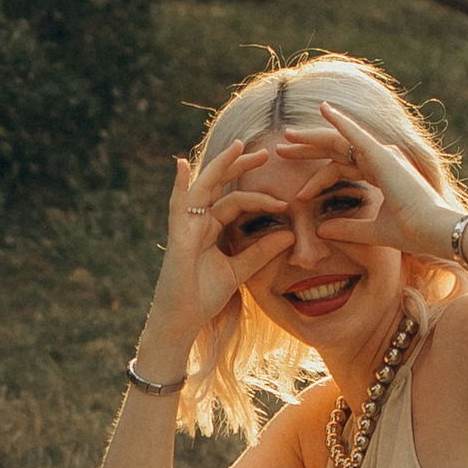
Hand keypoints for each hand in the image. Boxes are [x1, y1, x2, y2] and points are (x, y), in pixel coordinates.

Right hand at [141, 139, 293, 359]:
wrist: (183, 320)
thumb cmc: (204, 297)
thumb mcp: (240, 271)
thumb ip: (261, 252)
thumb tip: (289, 234)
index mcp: (211, 228)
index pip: (237, 202)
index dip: (261, 199)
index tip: (286, 204)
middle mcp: (197, 222)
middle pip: (220, 185)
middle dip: (240, 167)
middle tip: (265, 153)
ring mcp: (186, 227)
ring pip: (203, 188)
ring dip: (220, 166)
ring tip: (238, 146)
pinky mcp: (178, 237)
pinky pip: (177, 206)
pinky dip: (179, 185)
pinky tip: (183, 164)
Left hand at [304, 102, 459, 262]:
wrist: (432, 231)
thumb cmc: (411, 232)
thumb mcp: (371, 230)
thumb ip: (347, 228)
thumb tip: (321, 231)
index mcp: (381, 173)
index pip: (341, 168)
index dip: (317, 179)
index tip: (298, 196)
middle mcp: (381, 159)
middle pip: (336, 150)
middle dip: (308, 149)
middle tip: (282, 149)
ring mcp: (382, 154)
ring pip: (339, 141)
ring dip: (313, 137)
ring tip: (288, 136)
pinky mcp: (382, 154)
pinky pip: (355, 134)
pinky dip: (339, 121)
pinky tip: (324, 109)